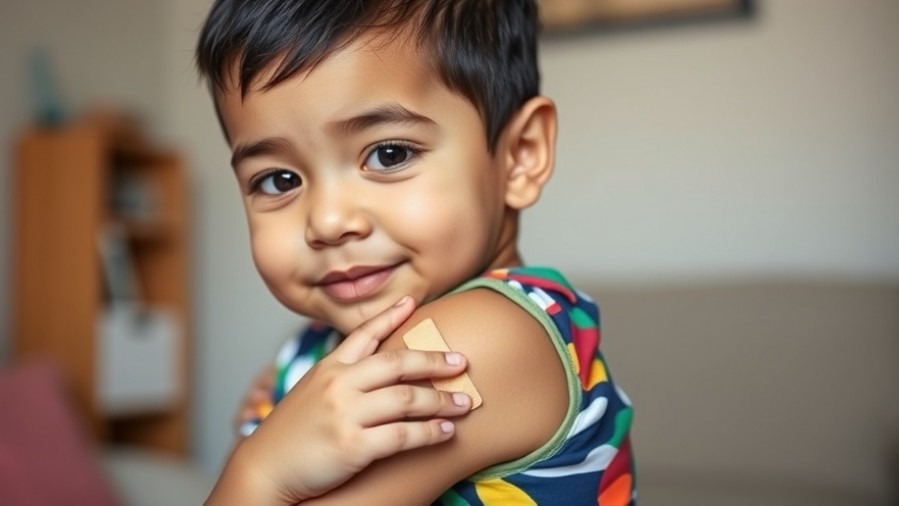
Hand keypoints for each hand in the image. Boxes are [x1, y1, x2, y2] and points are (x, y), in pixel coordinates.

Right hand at [206, 296, 471, 504]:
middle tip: (461, 362)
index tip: (413, 303)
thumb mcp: (310, 392)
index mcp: (329, 368)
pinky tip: (446, 431)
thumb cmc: (291, 434)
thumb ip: (341, 375)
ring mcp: (346, 414)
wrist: (265, 469)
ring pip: (407, 399)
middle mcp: (339, 385)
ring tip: (464, 403)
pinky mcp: (353, 445)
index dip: (391, 316)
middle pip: (397, 363)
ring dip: (442, 400)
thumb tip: (374, 365)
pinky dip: (430, 432)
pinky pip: (403, 435)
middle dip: (434, 361)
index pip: (364, 334)